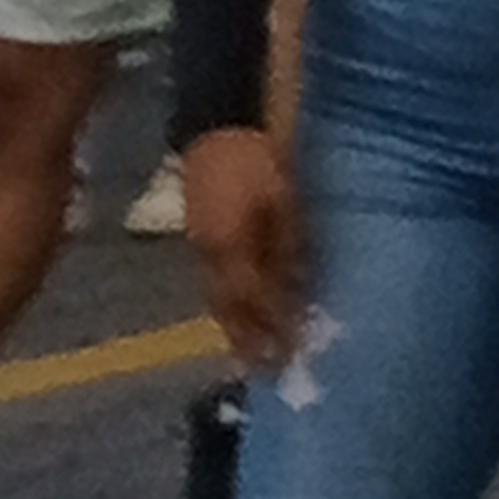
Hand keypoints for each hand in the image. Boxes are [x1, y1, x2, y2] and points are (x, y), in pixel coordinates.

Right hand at [183, 127, 306, 369]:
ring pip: (217, 302)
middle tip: (265, 372)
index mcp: (233, 251)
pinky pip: (212, 283)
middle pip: (230, 312)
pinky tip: (236, 312)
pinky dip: (225, 305)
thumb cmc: (258, 160)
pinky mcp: (199, 238)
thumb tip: (299, 290)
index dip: (273, 332)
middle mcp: (212, 259)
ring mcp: (201, 249)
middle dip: (247, 343)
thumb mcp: (282, 199)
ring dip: (233, 330)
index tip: (290, 357)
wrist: (216, 127)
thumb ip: (289, 246)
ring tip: (248, 356)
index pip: (256, 305)